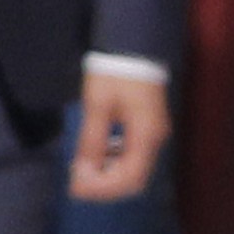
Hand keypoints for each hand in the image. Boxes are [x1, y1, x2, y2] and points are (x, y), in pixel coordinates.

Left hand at [71, 68, 170, 201]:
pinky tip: (97, 154)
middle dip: (105, 186)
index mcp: (146, 134)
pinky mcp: (149, 127)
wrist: (134, 45)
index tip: (77, 187)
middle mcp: (156, 139)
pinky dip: (115, 162)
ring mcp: (155, 133)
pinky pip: (134, 155)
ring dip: (109, 176)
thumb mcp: (98, 105)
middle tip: (77, 182)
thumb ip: (92, 141)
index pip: (129, 178)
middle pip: (134, 179)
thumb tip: (83, 172)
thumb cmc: (115, 72)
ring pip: (135, 170)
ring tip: (82, 170)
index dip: (103, 188)